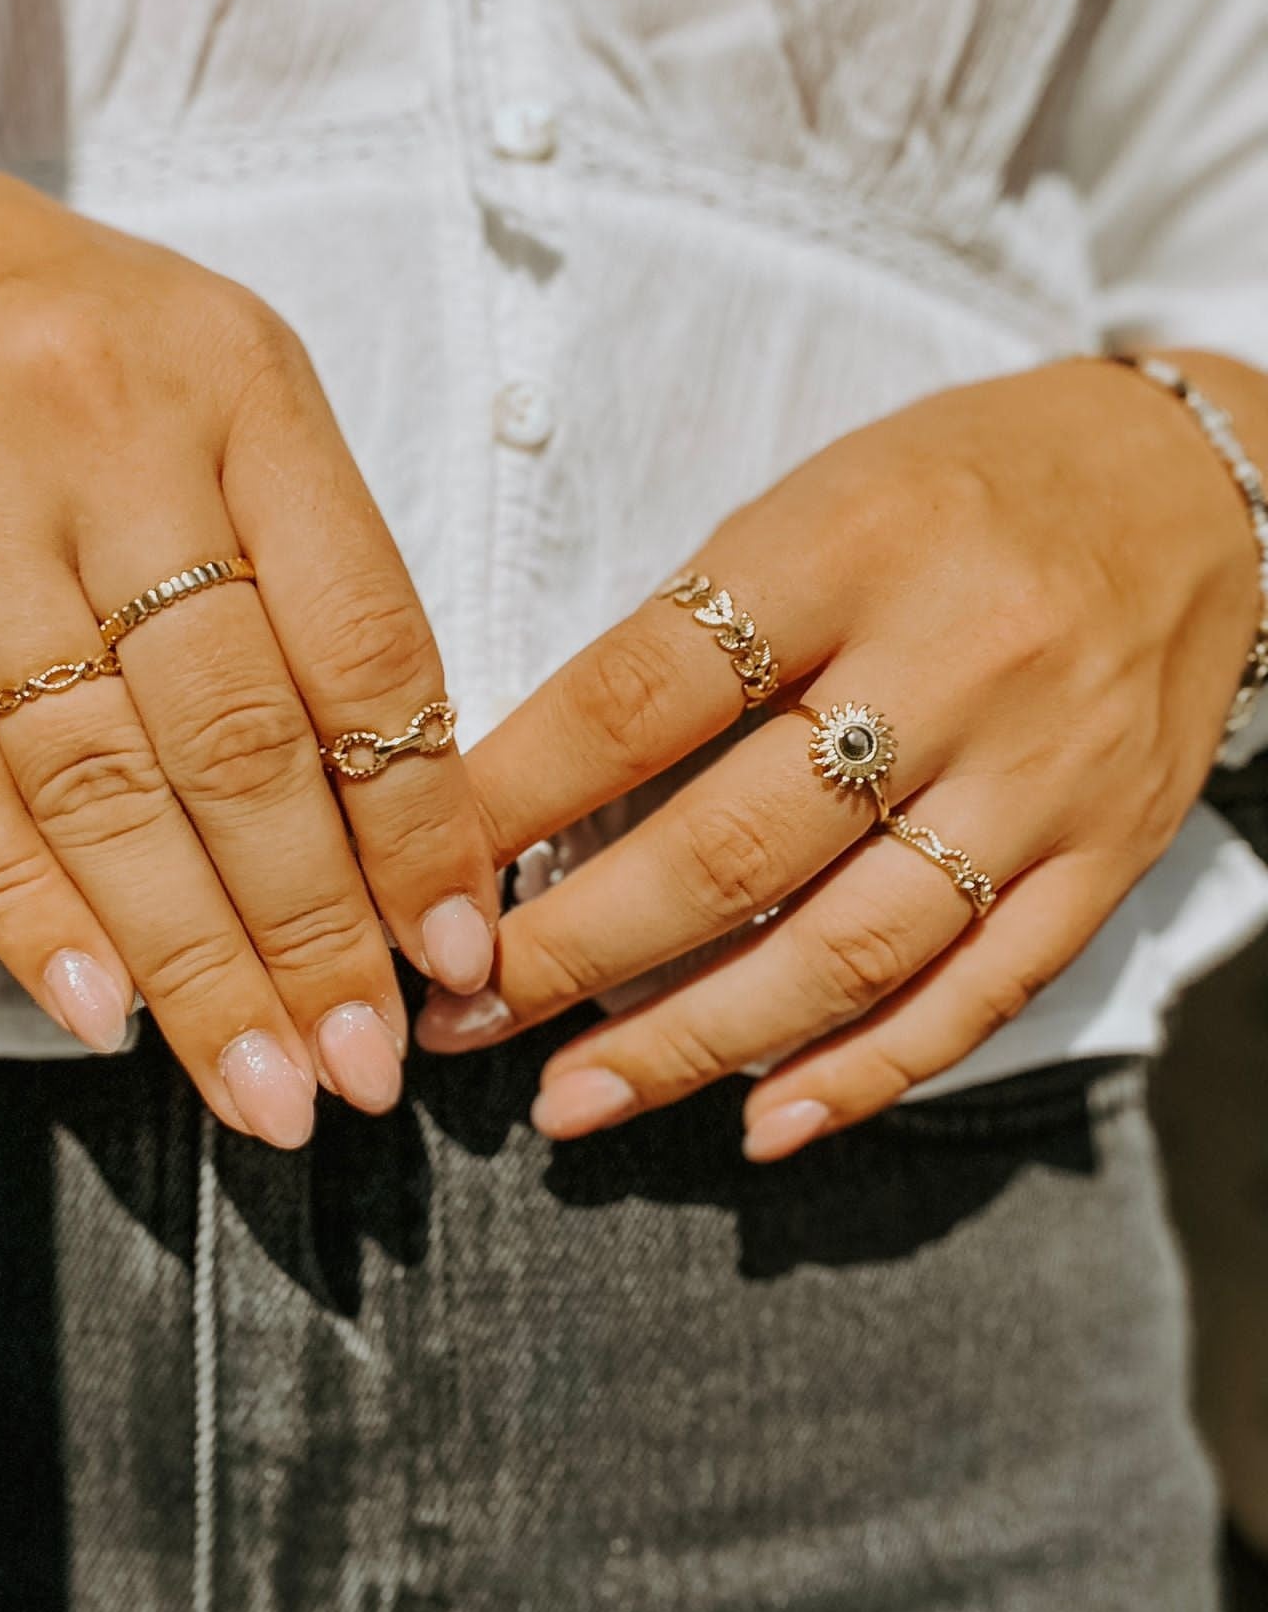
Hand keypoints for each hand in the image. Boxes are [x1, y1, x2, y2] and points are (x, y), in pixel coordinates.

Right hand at [0, 134, 497, 1142]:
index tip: (457, 945)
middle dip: (311, 929)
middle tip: (364, 1066)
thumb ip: (314, 559)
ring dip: (189, 960)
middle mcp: (99, 452)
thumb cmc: (63, 328)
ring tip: (260, 1084)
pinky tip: (100, 1011)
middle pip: (233, 740)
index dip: (414, 820)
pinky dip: (26, 909)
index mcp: (233, 388)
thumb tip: (396, 794)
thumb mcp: (226, 381)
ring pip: (96, 786)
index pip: (357, 645)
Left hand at [416, 354, 1267, 1157]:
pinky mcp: (1107, 855)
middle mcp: (955, 663)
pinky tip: (762, 1125)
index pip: (643, 692)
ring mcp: (1042, 775)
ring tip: (572, 1103)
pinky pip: (978, 991)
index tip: (420, 880)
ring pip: (845, 946)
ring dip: (691, 1042)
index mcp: (850, 544)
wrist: (1194, 489)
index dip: (514, 798)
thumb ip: (698, 636)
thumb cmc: (961, 486)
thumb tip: (543, 792)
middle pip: (731, 844)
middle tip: (456, 1022)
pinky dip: (865, 1073)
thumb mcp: (814, 501)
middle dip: (571, 952)